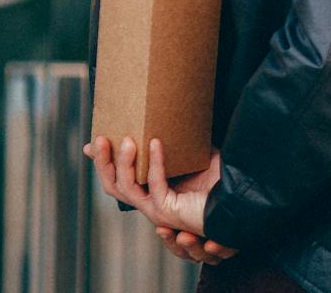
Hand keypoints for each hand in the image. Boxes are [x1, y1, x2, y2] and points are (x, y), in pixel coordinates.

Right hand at [84, 136, 235, 262]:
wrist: (238, 200)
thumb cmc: (219, 180)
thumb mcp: (194, 155)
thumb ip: (179, 143)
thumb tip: (172, 119)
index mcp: (152, 192)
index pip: (119, 179)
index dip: (103, 163)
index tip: (92, 143)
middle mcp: (150, 202)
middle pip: (114, 186)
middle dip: (103, 163)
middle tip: (100, 139)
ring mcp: (156, 209)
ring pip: (126, 188)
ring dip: (123, 163)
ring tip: (127, 139)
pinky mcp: (167, 210)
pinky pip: (155, 184)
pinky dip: (155, 162)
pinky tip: (157, 143)